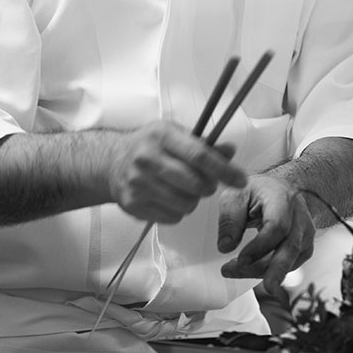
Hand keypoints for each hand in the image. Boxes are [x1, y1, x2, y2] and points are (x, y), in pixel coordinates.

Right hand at [106, 120, 246, 222]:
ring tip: (184, 190)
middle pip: (194, 183)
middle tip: (206, 183)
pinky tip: (169, 198)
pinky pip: (171, 217)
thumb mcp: (175, 135)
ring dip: (193, 200)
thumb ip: (204, 145)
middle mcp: (147, 158)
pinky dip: (178, 211)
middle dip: (209, 187)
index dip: (224, 170)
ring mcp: (138, 183)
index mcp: (161, 136)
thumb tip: (230, 150)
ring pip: (185, 204)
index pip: (199, 155)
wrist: (111, 161)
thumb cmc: (150, 145)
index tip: (241, 179)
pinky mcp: (133, 204)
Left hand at [217, 174, 315, 293]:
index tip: (240, 260)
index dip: (260, 246)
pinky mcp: (304, 247)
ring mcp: (305, 233)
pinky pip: (289, 264)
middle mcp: (300, 216)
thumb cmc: (256, 192)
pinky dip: (268, 270)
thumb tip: (225, 247)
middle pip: (291, 247)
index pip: (277, 226)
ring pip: (289, 259)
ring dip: (263, 271)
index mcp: (282, 197)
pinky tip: (247, 269)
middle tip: (266, 287)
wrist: (278, 188)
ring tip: (233, 271)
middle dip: (276, 269)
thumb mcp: (236, 196)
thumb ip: (229, 220)